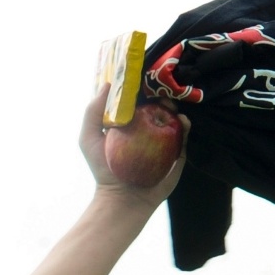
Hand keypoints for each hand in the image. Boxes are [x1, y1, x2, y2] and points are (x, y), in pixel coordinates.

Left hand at [78, 83, 189, 206]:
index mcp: (129, 122)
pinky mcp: (177, 152)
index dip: (142, 86)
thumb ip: (93, 111)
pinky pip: (184, 135)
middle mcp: (147, 128)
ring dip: (174, 107)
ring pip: (173, 117)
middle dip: (162, 94)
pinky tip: (182, 121)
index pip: (137, 99)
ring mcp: (164, 140)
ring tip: (170, 105)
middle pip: (158, 104)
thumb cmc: (103, 169)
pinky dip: (185, 125)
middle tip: (161, 90)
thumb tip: (107, 84)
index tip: (146, 76)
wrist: (121, 198)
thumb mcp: (89, 138)